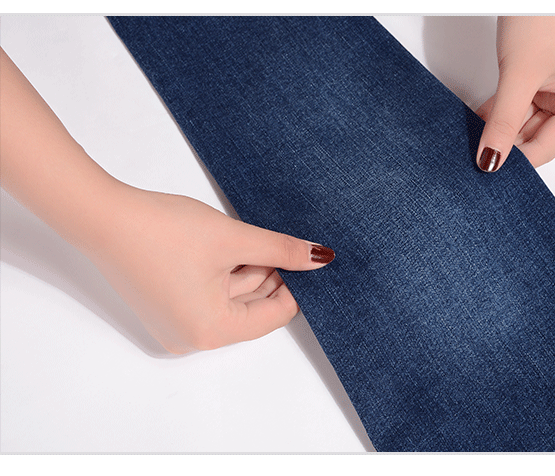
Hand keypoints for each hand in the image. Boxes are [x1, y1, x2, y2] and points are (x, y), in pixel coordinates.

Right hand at [90, 186, 333, 354]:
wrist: (103, 216)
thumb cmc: (164, 231)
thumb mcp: (234, 238)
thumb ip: (281, 250)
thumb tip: (320, 258)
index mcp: (213, 331)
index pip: (275, 316)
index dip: (295, 285)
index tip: (302, 258)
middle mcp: (193, 338)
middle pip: (252, 308)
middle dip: (268, 274)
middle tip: (275, 241)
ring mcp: (176, 325)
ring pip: (230, 298)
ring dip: (245, 269)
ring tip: (242, 237)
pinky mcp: (165, 308)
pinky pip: (208, 295)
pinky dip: (222, 273)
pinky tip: (223, 245)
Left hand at [476, 16, 554, 170]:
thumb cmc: (542, 17)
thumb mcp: (518, 76)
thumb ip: (503, 122)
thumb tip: (492, 159)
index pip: (550, 145)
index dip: (520, 160)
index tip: (491, 170)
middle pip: (538, 137)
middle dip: (507, 144)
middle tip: (477, 158)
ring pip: (524, 123)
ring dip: (499, 129)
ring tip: (474, 140)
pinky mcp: (540, 80)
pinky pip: (518, 107)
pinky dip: (499, 113)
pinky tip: (478, 121)